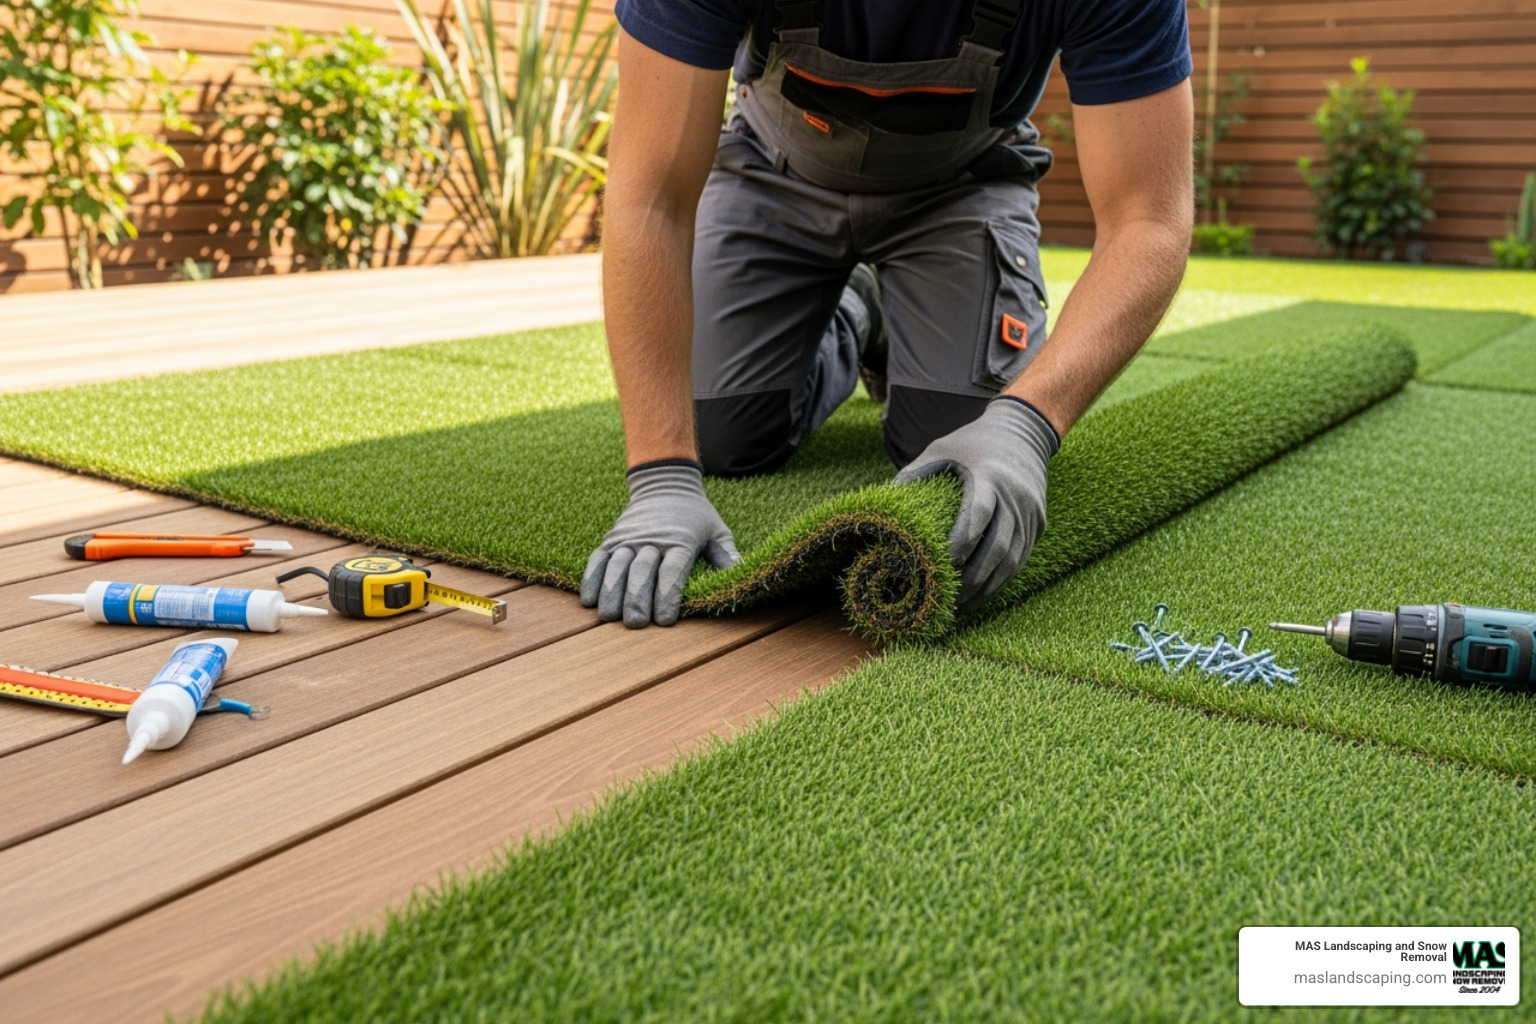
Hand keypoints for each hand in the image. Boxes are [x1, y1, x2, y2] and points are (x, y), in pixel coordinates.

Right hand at [581, 460, 739, 627]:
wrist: (665, 484)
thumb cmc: (696, 516)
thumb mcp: (717, 530)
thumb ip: (726, 555)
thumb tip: (741, 576)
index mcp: (681, 540)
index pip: (673, 571)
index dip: (667, 596)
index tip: (665, 620)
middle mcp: (653, 539)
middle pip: (642, 571)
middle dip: (637, 599)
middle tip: (636, 624)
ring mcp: (629, 538)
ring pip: (616, 565)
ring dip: (611, 592)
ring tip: (609, 617)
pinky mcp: (612, 538)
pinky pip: (598, 558)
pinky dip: (591, 578)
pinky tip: (589, 600)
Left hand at [894, 397, 1057, 614]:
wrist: (1024, 432)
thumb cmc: (972, 443)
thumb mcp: (940, 449)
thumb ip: (913, 476)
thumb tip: (883, 510)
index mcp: (989, 475)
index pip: (979, 513)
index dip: (963, 540)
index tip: (943, 563)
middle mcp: (1015, 496)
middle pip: (998, 544)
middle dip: (973, 576)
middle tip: (948, 598)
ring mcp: (1031, 512)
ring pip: (1012, 559)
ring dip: (987, 587)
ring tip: (962, 606)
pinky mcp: (1039, 524)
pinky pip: (1021, 558)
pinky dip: (1001, 580)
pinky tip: (981, 595)